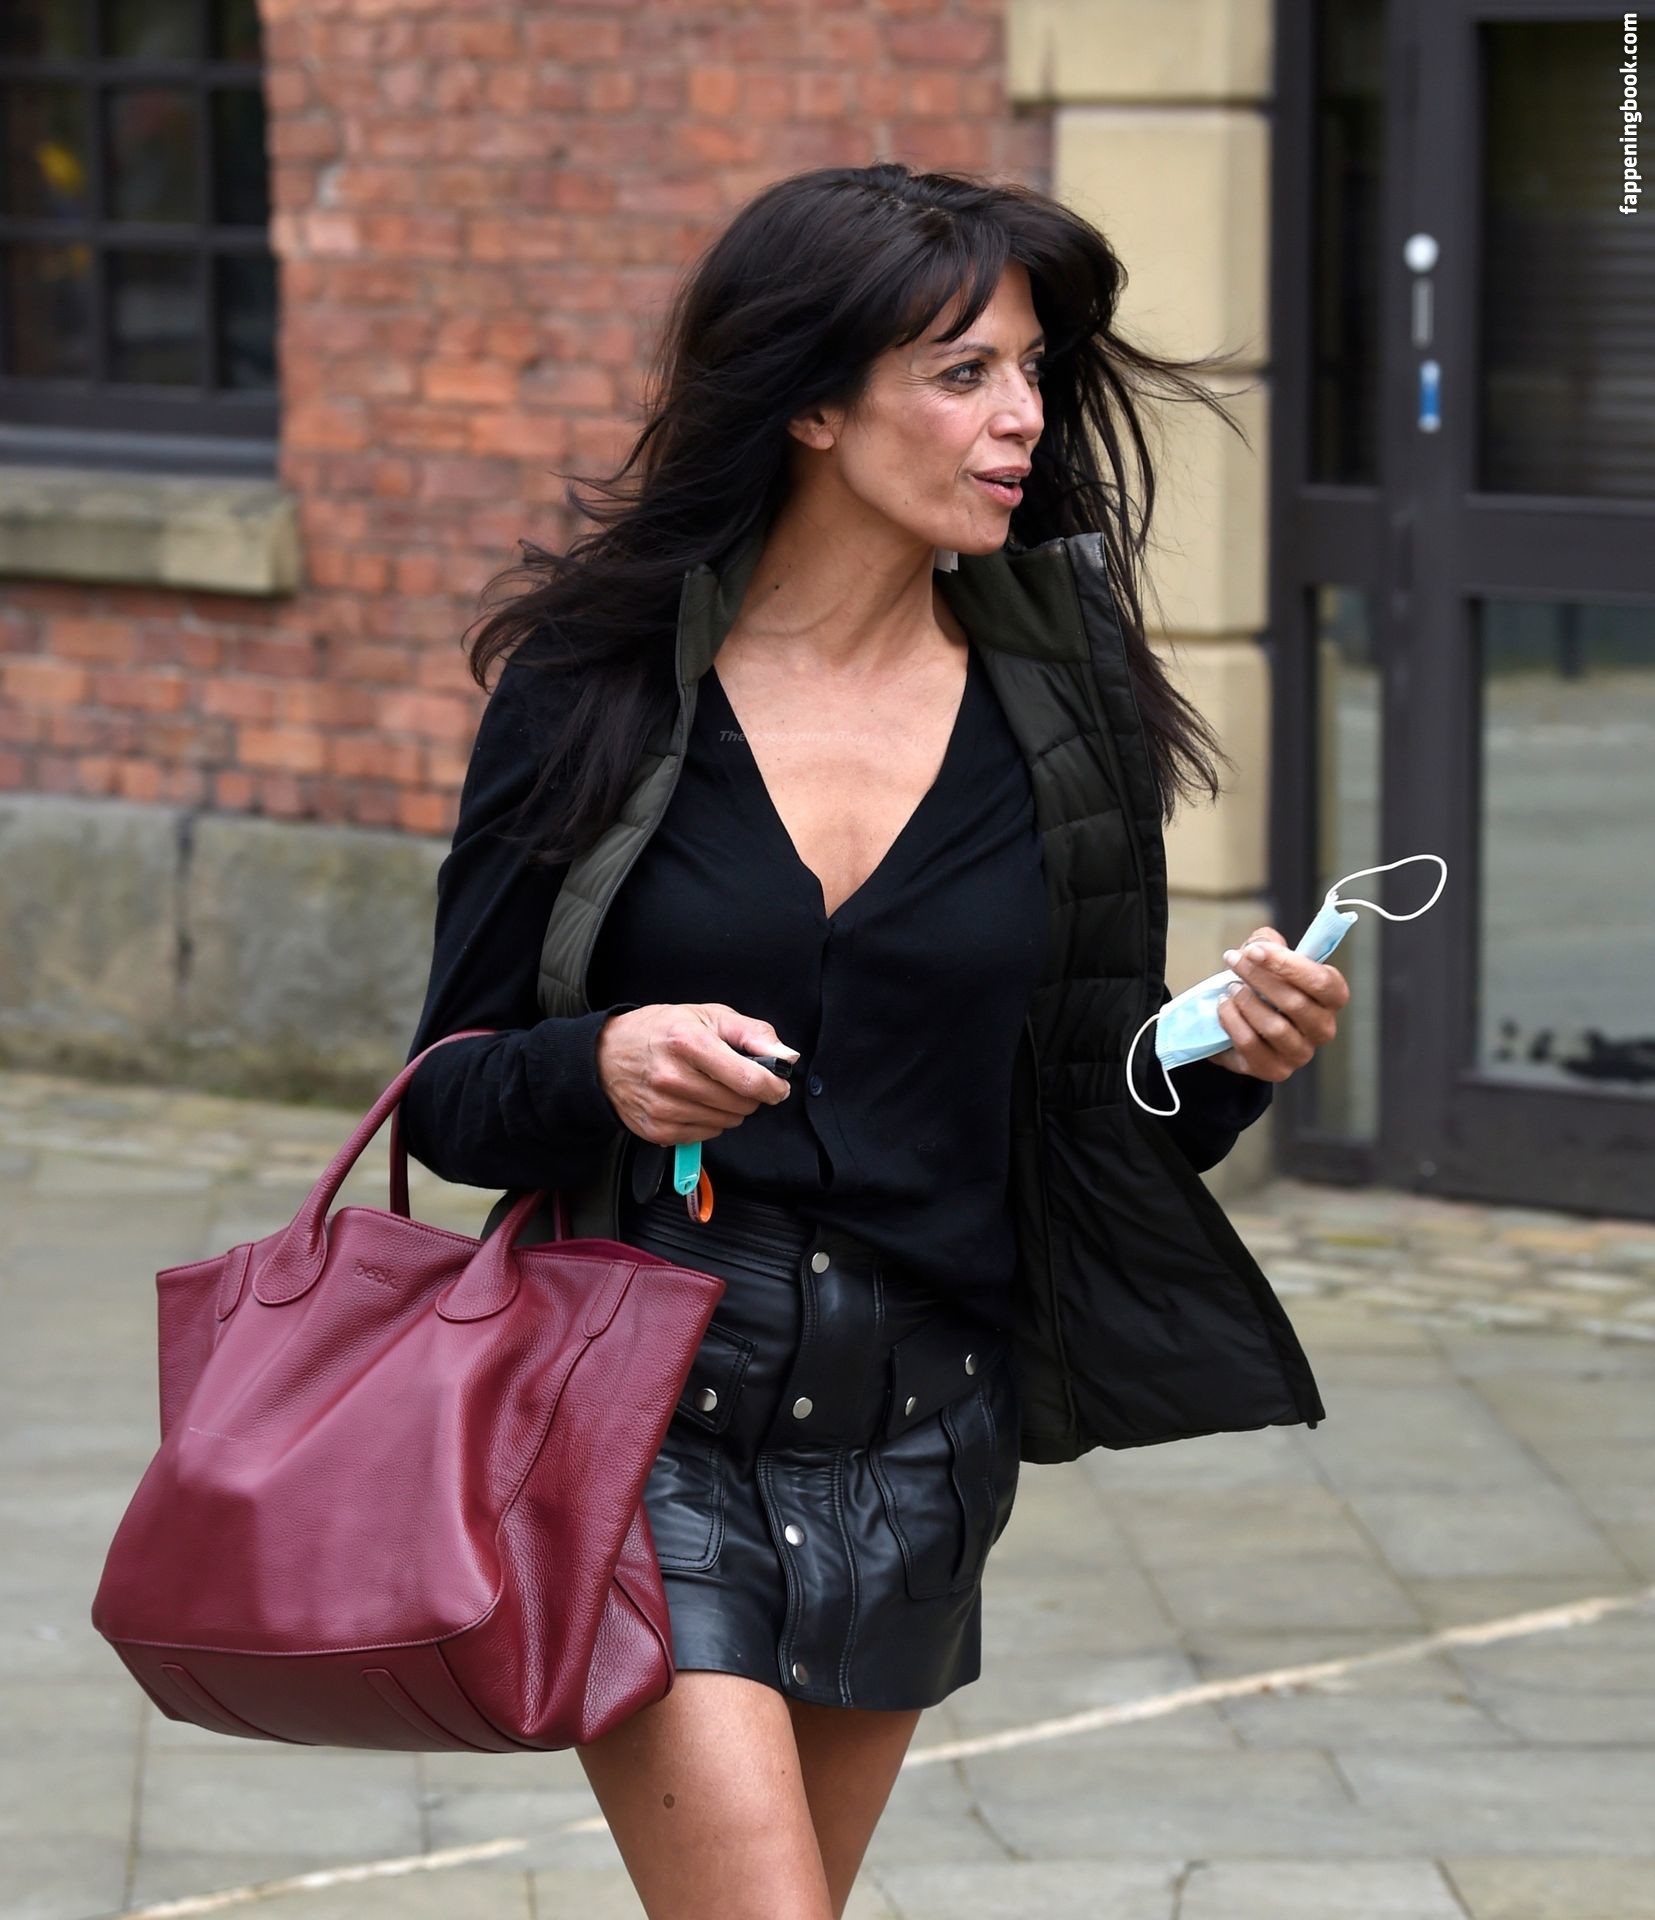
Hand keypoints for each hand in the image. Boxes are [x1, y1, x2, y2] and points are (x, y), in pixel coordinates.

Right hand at [596, 1001, 797, 1146]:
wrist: (606, 1055)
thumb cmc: (661, 1031)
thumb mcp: (708, 1016)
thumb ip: (753, 1033)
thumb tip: (787, 1056)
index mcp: (689, 1042)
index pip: (749, 1079)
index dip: (773, 1086)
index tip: (777, 1085)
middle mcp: (673, 1078)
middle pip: (741, 1104)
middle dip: (749, 1094)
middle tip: (735, 1078)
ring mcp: (663, 1108)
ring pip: (727, 1122)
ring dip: (729, 1108)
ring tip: (709, 1086)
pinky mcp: (657, 1131)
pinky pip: (706, 1135)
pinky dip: (709, 1121)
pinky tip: (693, 1101)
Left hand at [1207, 925, 1349, 1081]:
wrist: (1244, 1021)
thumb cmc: (1265, 984)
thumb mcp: (1268, 957)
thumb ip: (1268, 943)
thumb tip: (1260, 946)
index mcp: (1332, 998)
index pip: (1322, 982)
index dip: (1288, 964)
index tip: (1254, 951)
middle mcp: (1323, 1029)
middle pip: (1295, 1003)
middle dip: (1258, 977)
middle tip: (1234, 961)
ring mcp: (1300, 1053)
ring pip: (1273, 1027)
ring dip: (1245, 1002)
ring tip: (1230, 988)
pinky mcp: (1274, 1070)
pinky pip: (1250, 1045)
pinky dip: (1232, 1022)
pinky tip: (1224, 1007)